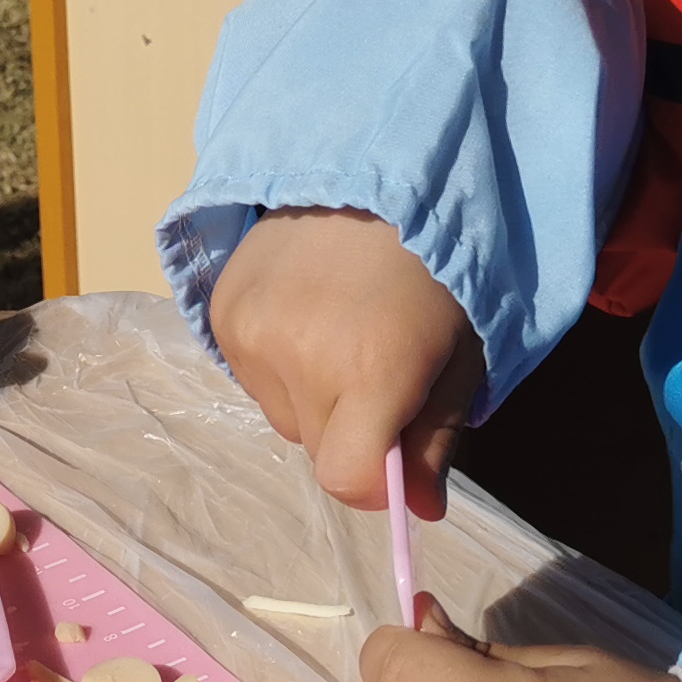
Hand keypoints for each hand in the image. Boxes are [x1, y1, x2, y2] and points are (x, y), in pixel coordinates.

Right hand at [208, 208, 483, 516]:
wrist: (368, 169)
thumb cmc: (434, 267)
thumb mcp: (459, 353)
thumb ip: (436, 438)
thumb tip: (418, 512)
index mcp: (372, 369)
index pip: (346, 479)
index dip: (375, 482)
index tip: (395, 455)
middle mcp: (300, 357)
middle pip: (318, 451)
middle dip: (351, 433)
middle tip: (378, 374)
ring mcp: (251, 334)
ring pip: (284, 418)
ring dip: (312, 398)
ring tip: (338, 332)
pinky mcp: (221, 314)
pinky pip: (252, 381)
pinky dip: (280, 366)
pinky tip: (305, 315)